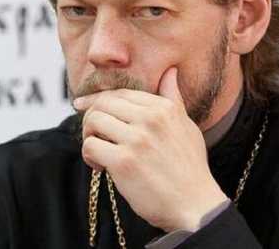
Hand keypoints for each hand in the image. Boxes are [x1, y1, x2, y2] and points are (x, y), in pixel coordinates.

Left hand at [74, 67, 227, 231]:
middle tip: (94, 135)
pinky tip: (101, 167)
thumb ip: (173, 98)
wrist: (196, 207)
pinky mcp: (124, 162)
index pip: (120, 93)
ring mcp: (137, 140)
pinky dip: (90, 156)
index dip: (98, 99)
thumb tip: (170, 71)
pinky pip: (91, 146)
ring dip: (89, 136)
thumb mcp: (187, 127)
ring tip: (99, 152)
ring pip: (94, 121)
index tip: (83, 106)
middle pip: (103, 103)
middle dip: (91, 117)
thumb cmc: (190, 169)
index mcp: (164, 108)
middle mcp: (151, 119)